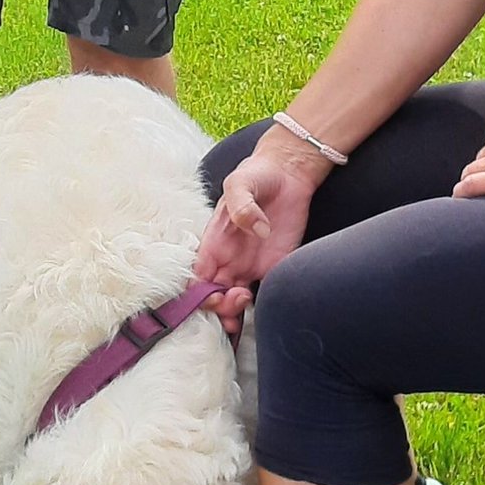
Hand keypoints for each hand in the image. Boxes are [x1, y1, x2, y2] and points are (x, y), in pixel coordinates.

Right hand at [194, 141, 322, 324]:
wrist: (287, 173)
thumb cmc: (257, 175)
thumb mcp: (241, 183)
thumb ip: (242, 205)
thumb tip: (256, 229)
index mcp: (214, 243)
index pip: (197, 278)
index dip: (199, 294)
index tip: (213, 296)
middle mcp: (228, 258)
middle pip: (214, 296)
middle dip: (220, 307)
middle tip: (236, 299)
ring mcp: (250, 265)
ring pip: (234, 300)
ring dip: (235, 312)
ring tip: (246, 302)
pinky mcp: (273, 265)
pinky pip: (262, 292)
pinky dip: (259, 305)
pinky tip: (263, 306)